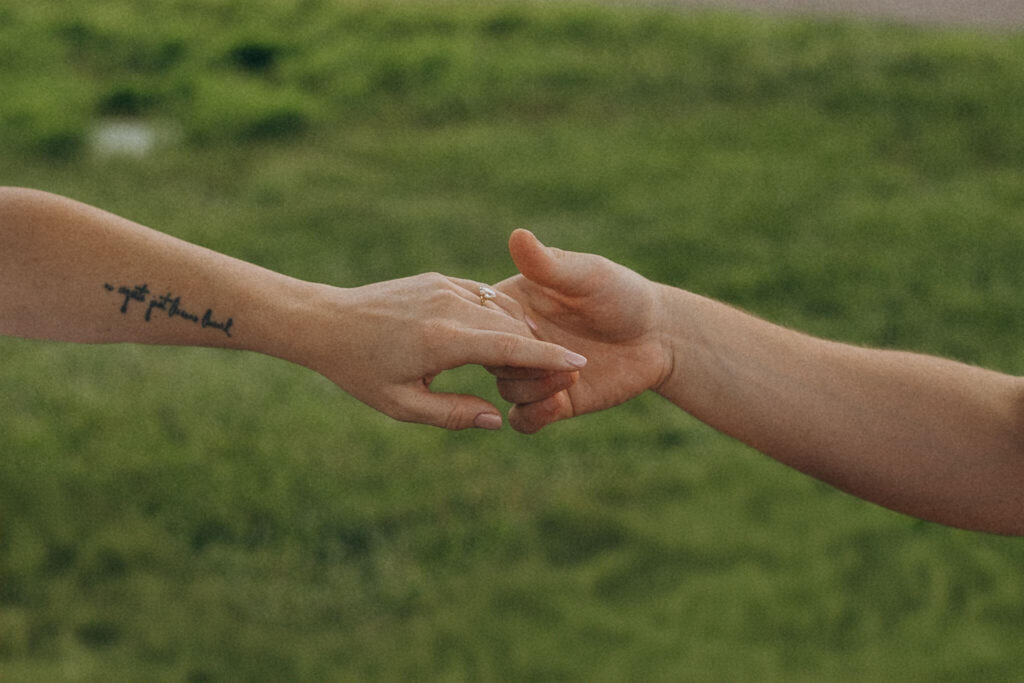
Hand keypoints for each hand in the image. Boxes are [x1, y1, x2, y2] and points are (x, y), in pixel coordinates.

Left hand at [291, 272, 586, 429]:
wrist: (325, 320)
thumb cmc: (359, 370)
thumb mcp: (402, 405)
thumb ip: (453, 415)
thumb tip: (499, 418)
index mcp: (443, 340)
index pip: (510, 347)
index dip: (548, 357)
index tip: (580, 364)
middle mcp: (450, 306)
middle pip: (513, 326)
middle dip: (540, 347)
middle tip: (564, 371)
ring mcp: (445, 287)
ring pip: (501, 309)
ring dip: (521, 331)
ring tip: (533, 360)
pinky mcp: (439, 280)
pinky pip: (483, 298)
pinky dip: (499, 317)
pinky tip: (501, 338)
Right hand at [491, 230, 671, 432]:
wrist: (658, 335)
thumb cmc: (621, 292)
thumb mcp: (586, 275)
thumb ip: (548, 265)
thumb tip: (517, 235)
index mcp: (514, 306)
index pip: (482, 321)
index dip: (492, 328)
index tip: (523, 328)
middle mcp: (518, 340)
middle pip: (491, 358)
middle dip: (515, 362)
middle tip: (549, 358)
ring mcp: (534, 372)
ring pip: (506, 390)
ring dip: (533, 387)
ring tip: (569, 376)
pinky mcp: (554, 401)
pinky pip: (525, 418)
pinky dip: (533, 415)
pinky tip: (558, 402)